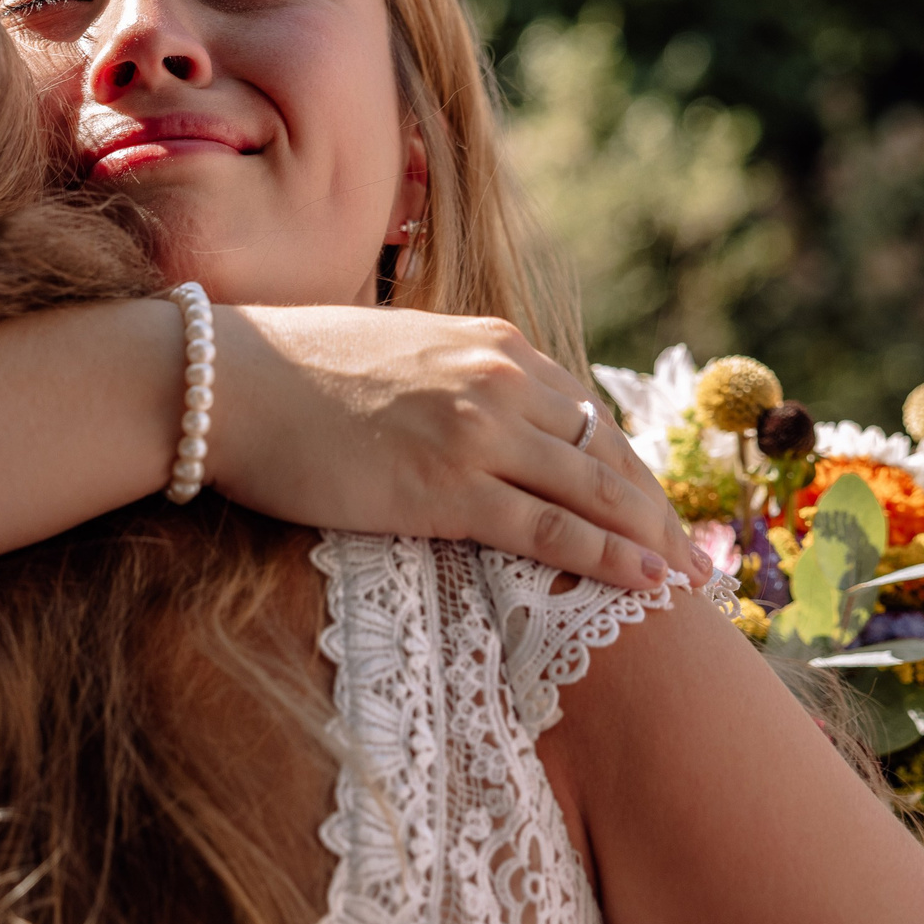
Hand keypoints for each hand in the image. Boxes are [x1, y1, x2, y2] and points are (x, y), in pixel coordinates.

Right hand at [206, 306, 700, 591]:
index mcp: (487, 342)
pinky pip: (554, 529)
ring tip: (692, 577)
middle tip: (696, 549)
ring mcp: (479, 433)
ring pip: (596, 491)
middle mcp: (499, 379)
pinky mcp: (451, 488)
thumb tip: (464, 413)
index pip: (582, 409)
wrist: (226, 384)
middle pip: (605, 451)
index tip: (650, 500)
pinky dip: (612, 557)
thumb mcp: (390, 353)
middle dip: (656, 504)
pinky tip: (649, 580)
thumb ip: (445, 376)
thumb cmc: (287, 374)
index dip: (625, 462)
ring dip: (653, 538)